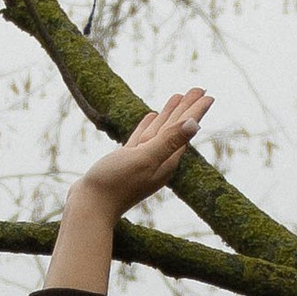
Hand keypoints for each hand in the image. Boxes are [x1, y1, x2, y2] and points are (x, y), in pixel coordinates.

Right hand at [45, 86, 213, 287]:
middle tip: (199, 89)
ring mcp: (142, 161)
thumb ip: (168, 141)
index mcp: (166, 160)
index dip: (195, 111)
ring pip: (160, 131)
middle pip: (175, 128)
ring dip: (169, 114)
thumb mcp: (144, 159)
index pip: (184, 129)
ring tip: (178, 97)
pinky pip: (142, 138)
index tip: (207, 94)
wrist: (89, 206)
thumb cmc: (115, 184)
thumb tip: (195, 124)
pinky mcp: (126, 161)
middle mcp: (158, 160)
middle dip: (186, 108)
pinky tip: (152, 117)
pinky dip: (148, 126)